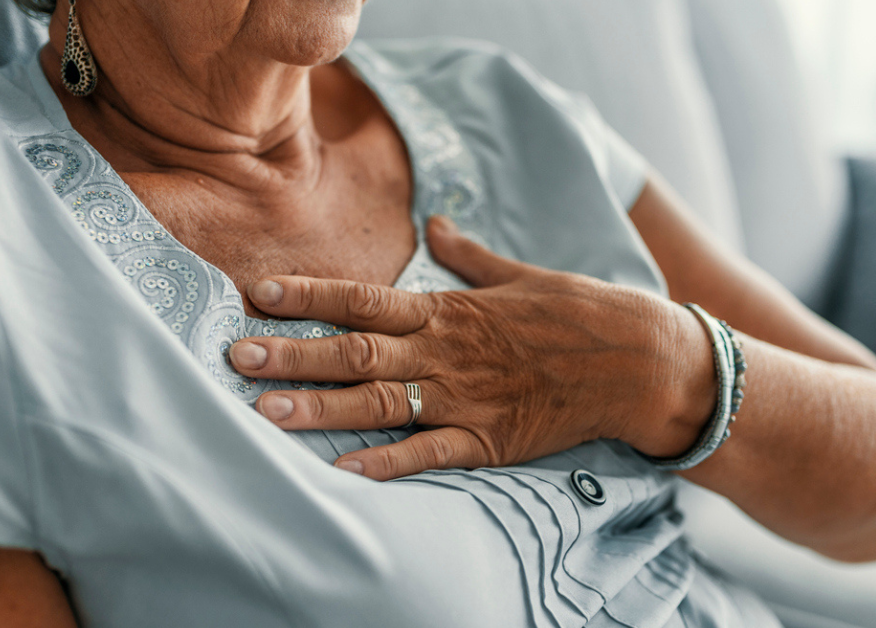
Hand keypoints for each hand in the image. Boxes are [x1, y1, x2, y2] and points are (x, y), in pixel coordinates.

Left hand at [229, 216, 715, 479]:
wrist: (637, 361)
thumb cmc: (578, 312)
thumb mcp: (520, 273)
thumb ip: (469, 255)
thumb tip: (438, 222)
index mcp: (448, 309)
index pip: (364, 297)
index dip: (309, 295)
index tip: (259, 293)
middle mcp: (446, 352)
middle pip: (356, 351)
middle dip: (294, 354)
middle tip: (238, 357)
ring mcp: (465, 398)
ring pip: (380, 403)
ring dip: (321, 408)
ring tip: (267, 411)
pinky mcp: (488, 440)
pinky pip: (428, 455)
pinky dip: (385, 465)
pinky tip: (341, 472)